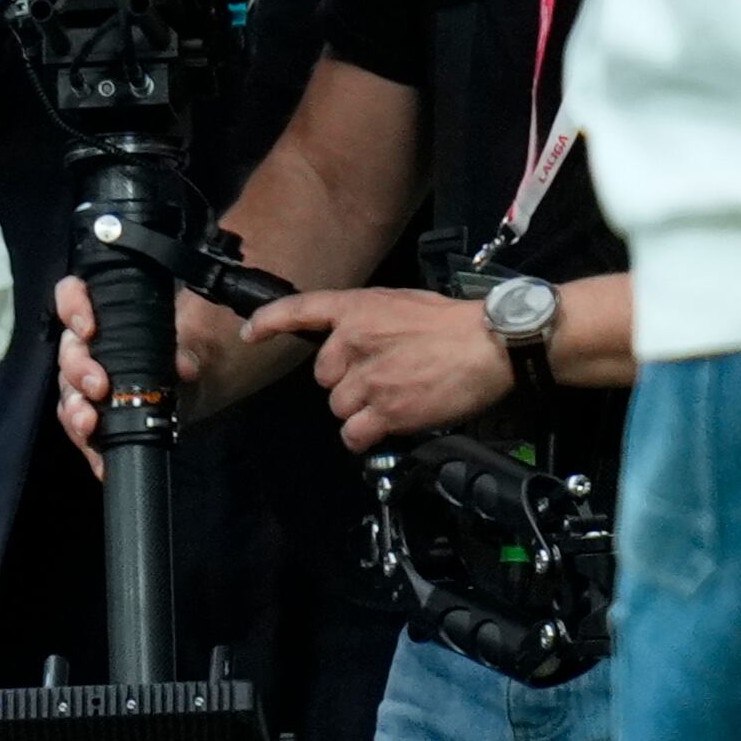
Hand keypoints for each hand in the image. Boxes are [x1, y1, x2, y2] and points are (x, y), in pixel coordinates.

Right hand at [52, 270, 268, 463]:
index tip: (89, 327)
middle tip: (99, 386)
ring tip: (89, 422)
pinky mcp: (95, 416)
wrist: (201, 389)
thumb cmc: (191, 352)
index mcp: (106, 316)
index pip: (73, 296)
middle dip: (78, 369)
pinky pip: (81, 428)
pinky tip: (100, 460)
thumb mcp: (199, 346)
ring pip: (68, 391)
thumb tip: (184, 366)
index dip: (72, 305)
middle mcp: (90, 347)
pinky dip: (88, 444)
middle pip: (69, 351)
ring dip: (74, 408)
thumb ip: (193, 352)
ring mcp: (88, 383)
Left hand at [258, 288, 513, 454]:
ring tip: (394, 400)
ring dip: (359, 410)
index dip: (269, 322)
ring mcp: (367, 378)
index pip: (299, 309)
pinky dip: (364, 436)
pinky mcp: (385, 411)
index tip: (250, 333)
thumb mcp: (401, 304)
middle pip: (323, 376)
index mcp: (357, 309)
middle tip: (382, 377)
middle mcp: (353, 342)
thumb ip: (367, 322)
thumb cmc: (454, 323)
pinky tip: (384, 427)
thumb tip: (352, 342)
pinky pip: (354, 434)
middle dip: (346, 381)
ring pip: (339, 407)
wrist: (490, 344)